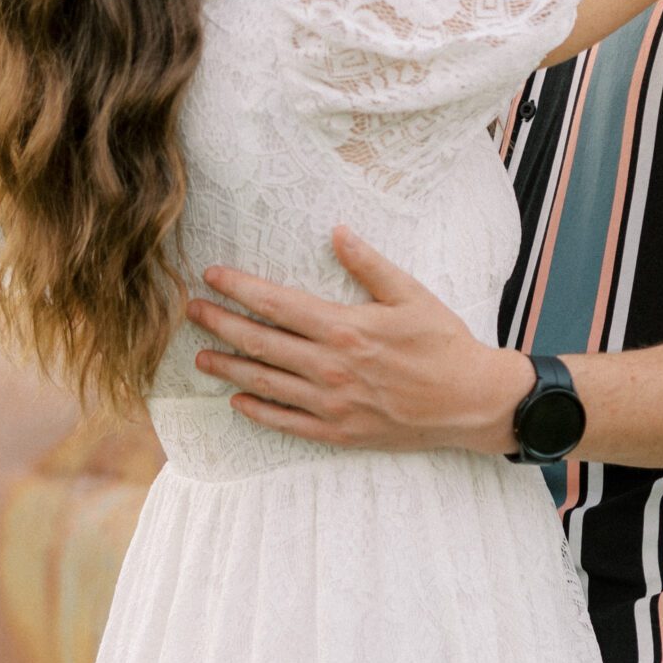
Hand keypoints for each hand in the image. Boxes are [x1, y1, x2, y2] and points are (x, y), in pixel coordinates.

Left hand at [185, 229, 531, 453]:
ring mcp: (333, 403)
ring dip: (229, 369)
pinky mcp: (340, 432)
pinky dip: (259, 412)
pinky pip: (288, 423)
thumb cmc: (444, 344)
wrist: (472, 402)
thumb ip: (369, 264)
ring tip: (201, 358)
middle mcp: (331, 367)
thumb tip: (337, 230)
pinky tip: (239, 402)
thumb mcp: (412, 295)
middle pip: (260, 343)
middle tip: (191, 312)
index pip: (277, 304)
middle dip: (220, 325)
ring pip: (266, 384)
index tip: (211, 276)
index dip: (239, 289)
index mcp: (345, 328)